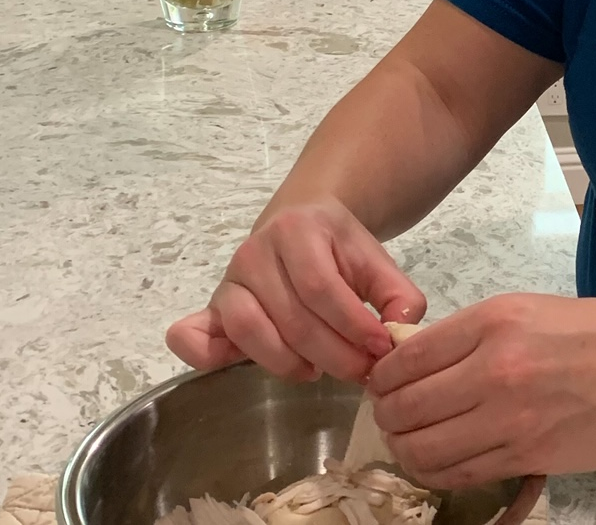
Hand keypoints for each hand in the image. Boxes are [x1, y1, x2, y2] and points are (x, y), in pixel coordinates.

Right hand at [165, 197, 426, 382]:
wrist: (301, 223)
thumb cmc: (339, 248)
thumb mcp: (376, 260)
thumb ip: (398, 294)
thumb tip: (401, 331)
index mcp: (298, 230)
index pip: (320, 288)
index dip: (351, 325)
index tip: (379, 349)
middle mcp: (256, 250)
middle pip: (290, 316)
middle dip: (331, 354)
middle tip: (359, 372)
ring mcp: (229, 279)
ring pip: (248, 330)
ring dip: (286, 362)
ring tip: (317, 371)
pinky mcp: (212, 306)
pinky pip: (195, 335)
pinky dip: (205, 356)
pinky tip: (236, 367)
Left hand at [365, 293, 595, 489]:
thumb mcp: (528, 310)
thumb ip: (470, 334)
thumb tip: (413, 358)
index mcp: (495, 321)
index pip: (408, 357)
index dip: (384, 375)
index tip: (383, 381)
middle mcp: (496, 369)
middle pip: (406, 406)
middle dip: (387, 414)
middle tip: (392, 413)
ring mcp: (511, 419)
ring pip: (423, 448)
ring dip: (405, 448)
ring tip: (410, 439)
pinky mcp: (526, 457)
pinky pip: (458, 474)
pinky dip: (436, 471)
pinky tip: (438, 460)